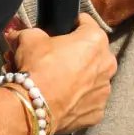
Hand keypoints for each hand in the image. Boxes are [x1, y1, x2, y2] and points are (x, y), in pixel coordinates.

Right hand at [9, 13, 116, 134]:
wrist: (34, 106)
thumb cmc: (38, 67)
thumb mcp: (31, 39)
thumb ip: (34, 32)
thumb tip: (26, 34)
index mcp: (95, 39)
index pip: (86, 24)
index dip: (72, 25)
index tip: (63, 31)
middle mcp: (107, 63)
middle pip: (93, 53)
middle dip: (78, 54)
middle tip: (58, 60)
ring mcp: (104, 89)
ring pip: (94, 78)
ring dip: (81, 79)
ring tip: (60, 83)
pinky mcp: (98, 111)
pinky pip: (90, 101)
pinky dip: (79, 101)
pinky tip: (63, 100)